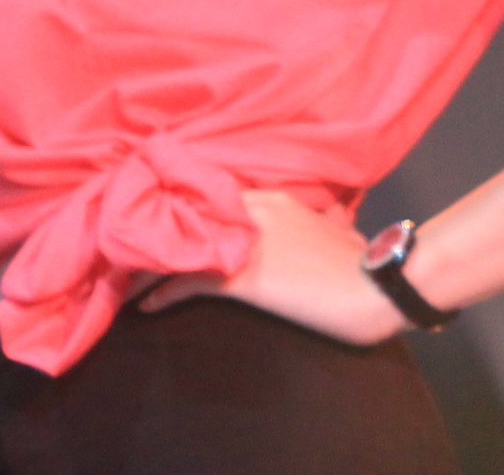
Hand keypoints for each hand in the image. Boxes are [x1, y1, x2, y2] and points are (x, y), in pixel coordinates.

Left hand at [136, 189, 404, 346]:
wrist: (378, 285)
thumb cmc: (360, 263)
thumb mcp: (342, 229)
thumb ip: (328, 218)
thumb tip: (335, 214)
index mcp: (275, 198)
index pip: (215, 196)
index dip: (184, 211)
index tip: (161, 224)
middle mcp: (254, 211)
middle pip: (188, 216)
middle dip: (156, 232)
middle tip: (130, 250)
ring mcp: (246, 241)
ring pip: (181, 245)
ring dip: (148, 264)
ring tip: (126, 281)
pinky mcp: (242, 276)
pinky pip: (188, 280)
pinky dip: (162, 292)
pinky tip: (146, 307)